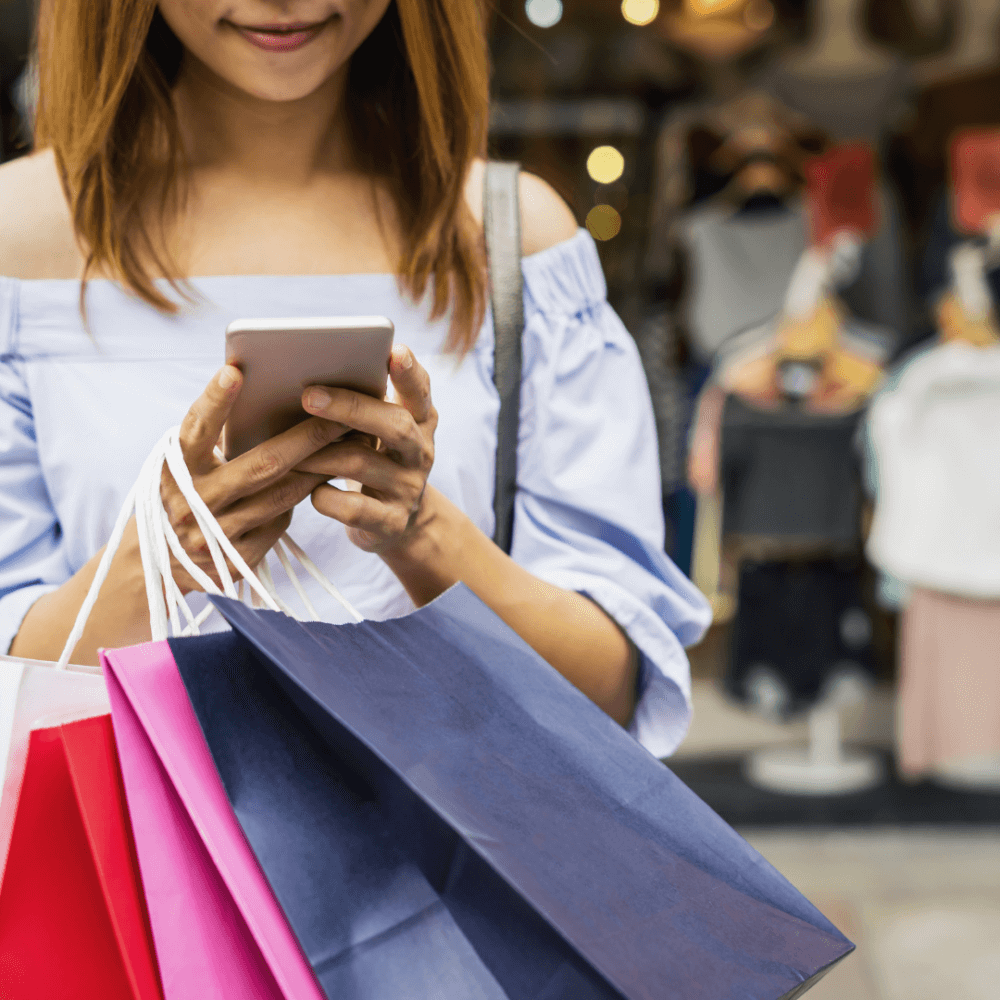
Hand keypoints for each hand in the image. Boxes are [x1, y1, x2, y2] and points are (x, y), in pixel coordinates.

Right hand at [160, 366, 346, 591]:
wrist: (160, 561)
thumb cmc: (184, 492)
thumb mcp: (185, 465)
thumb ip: (213, 439)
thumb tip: (261, 394)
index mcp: (174, 469)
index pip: (196, 430)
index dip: (215, 402)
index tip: (235, 371)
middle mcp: (192, 504)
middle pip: (263, 465)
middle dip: (308, 437)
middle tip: (342, 413)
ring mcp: (214, 536)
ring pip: (282, 495)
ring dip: (318, 468)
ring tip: (347, 443)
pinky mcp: (236, 561)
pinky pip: (279, 523)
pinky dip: (298, 500)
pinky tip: (320, 482)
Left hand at [296, 344, 437, 553]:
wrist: (395, 523)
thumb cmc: (373, 461)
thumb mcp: (378, 432)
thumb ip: (362, 406)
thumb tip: (304, 381)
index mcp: (419, 421)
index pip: (419, 391)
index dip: (409, 372)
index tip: (394, 351)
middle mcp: (420, 452)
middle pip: (394, 424)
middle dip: (350, 408)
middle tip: (308, 396)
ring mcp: (408, 488)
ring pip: (362, 463)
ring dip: (318, 453)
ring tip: (286, 449)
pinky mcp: (391, 522)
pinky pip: (352, 508)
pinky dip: (325, 497)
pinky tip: (310, 490)